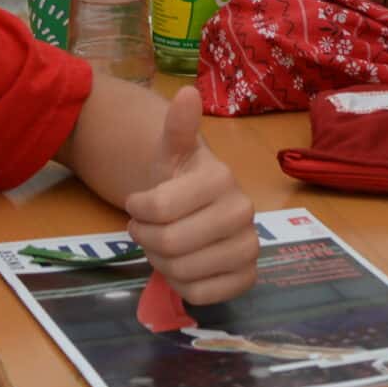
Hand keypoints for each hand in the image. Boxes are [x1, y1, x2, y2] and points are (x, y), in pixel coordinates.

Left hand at [124, 90, 258, 303]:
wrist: (202, 208)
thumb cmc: (181, 180)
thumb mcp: (172, 153)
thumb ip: (178, 127)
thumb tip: (187, 92)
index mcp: (221, 177)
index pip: (158, 208)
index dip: (137, 211)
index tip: (139, 205)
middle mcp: (244, 211)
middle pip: (169, 242)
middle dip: (146, 238)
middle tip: (147, 230)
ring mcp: (250, 247)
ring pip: (182, 270)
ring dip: (161, 262)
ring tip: (165, 247)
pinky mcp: (248, 277)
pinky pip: (201, 294)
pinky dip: (182, 285)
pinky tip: (185, 267)